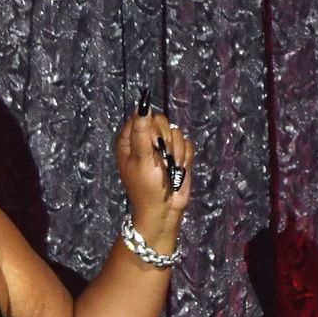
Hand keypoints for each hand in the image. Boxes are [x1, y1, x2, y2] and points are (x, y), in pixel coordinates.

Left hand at [113, 90, 193, 242]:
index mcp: (129, 140)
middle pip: (161, 121)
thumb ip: (142, 132)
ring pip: (176, 133)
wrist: (163, 210)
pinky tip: (177, 170)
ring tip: (168, 169)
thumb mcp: (141, 159)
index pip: (142, 116)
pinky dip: (184, 158)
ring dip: (175, 153)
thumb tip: (142, 106)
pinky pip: (187, 144)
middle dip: (165, 141)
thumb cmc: (146, 187)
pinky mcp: (178, 154)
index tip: (151, 144)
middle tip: (160, 159)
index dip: (150, 128)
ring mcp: (162, 147)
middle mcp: (145, 140)